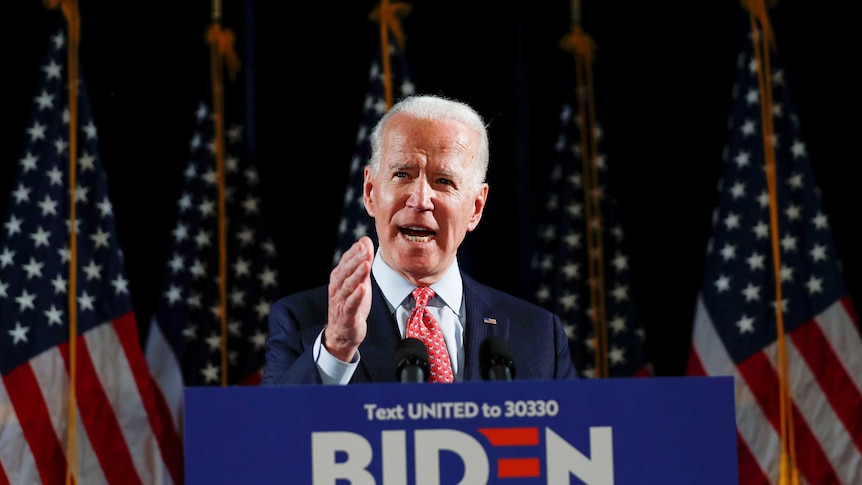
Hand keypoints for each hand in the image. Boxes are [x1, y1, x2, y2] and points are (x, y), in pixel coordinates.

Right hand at [324, 236, 373, 361]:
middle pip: (345, 271)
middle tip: (365, 250)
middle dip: (355, 260)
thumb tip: (365, 240)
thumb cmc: (351, 304)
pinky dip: (356, 296)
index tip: (363, 243)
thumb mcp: (358, 281)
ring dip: (356, 274)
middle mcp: (337, 288)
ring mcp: (340, 301)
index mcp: (339, 278)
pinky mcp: (346, 315)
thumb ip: (362, 262)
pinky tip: (363, 288)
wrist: (343, 333)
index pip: (345, 262)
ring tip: (366, 264)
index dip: (354, 252)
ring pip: (348, 286)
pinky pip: (351, 304)